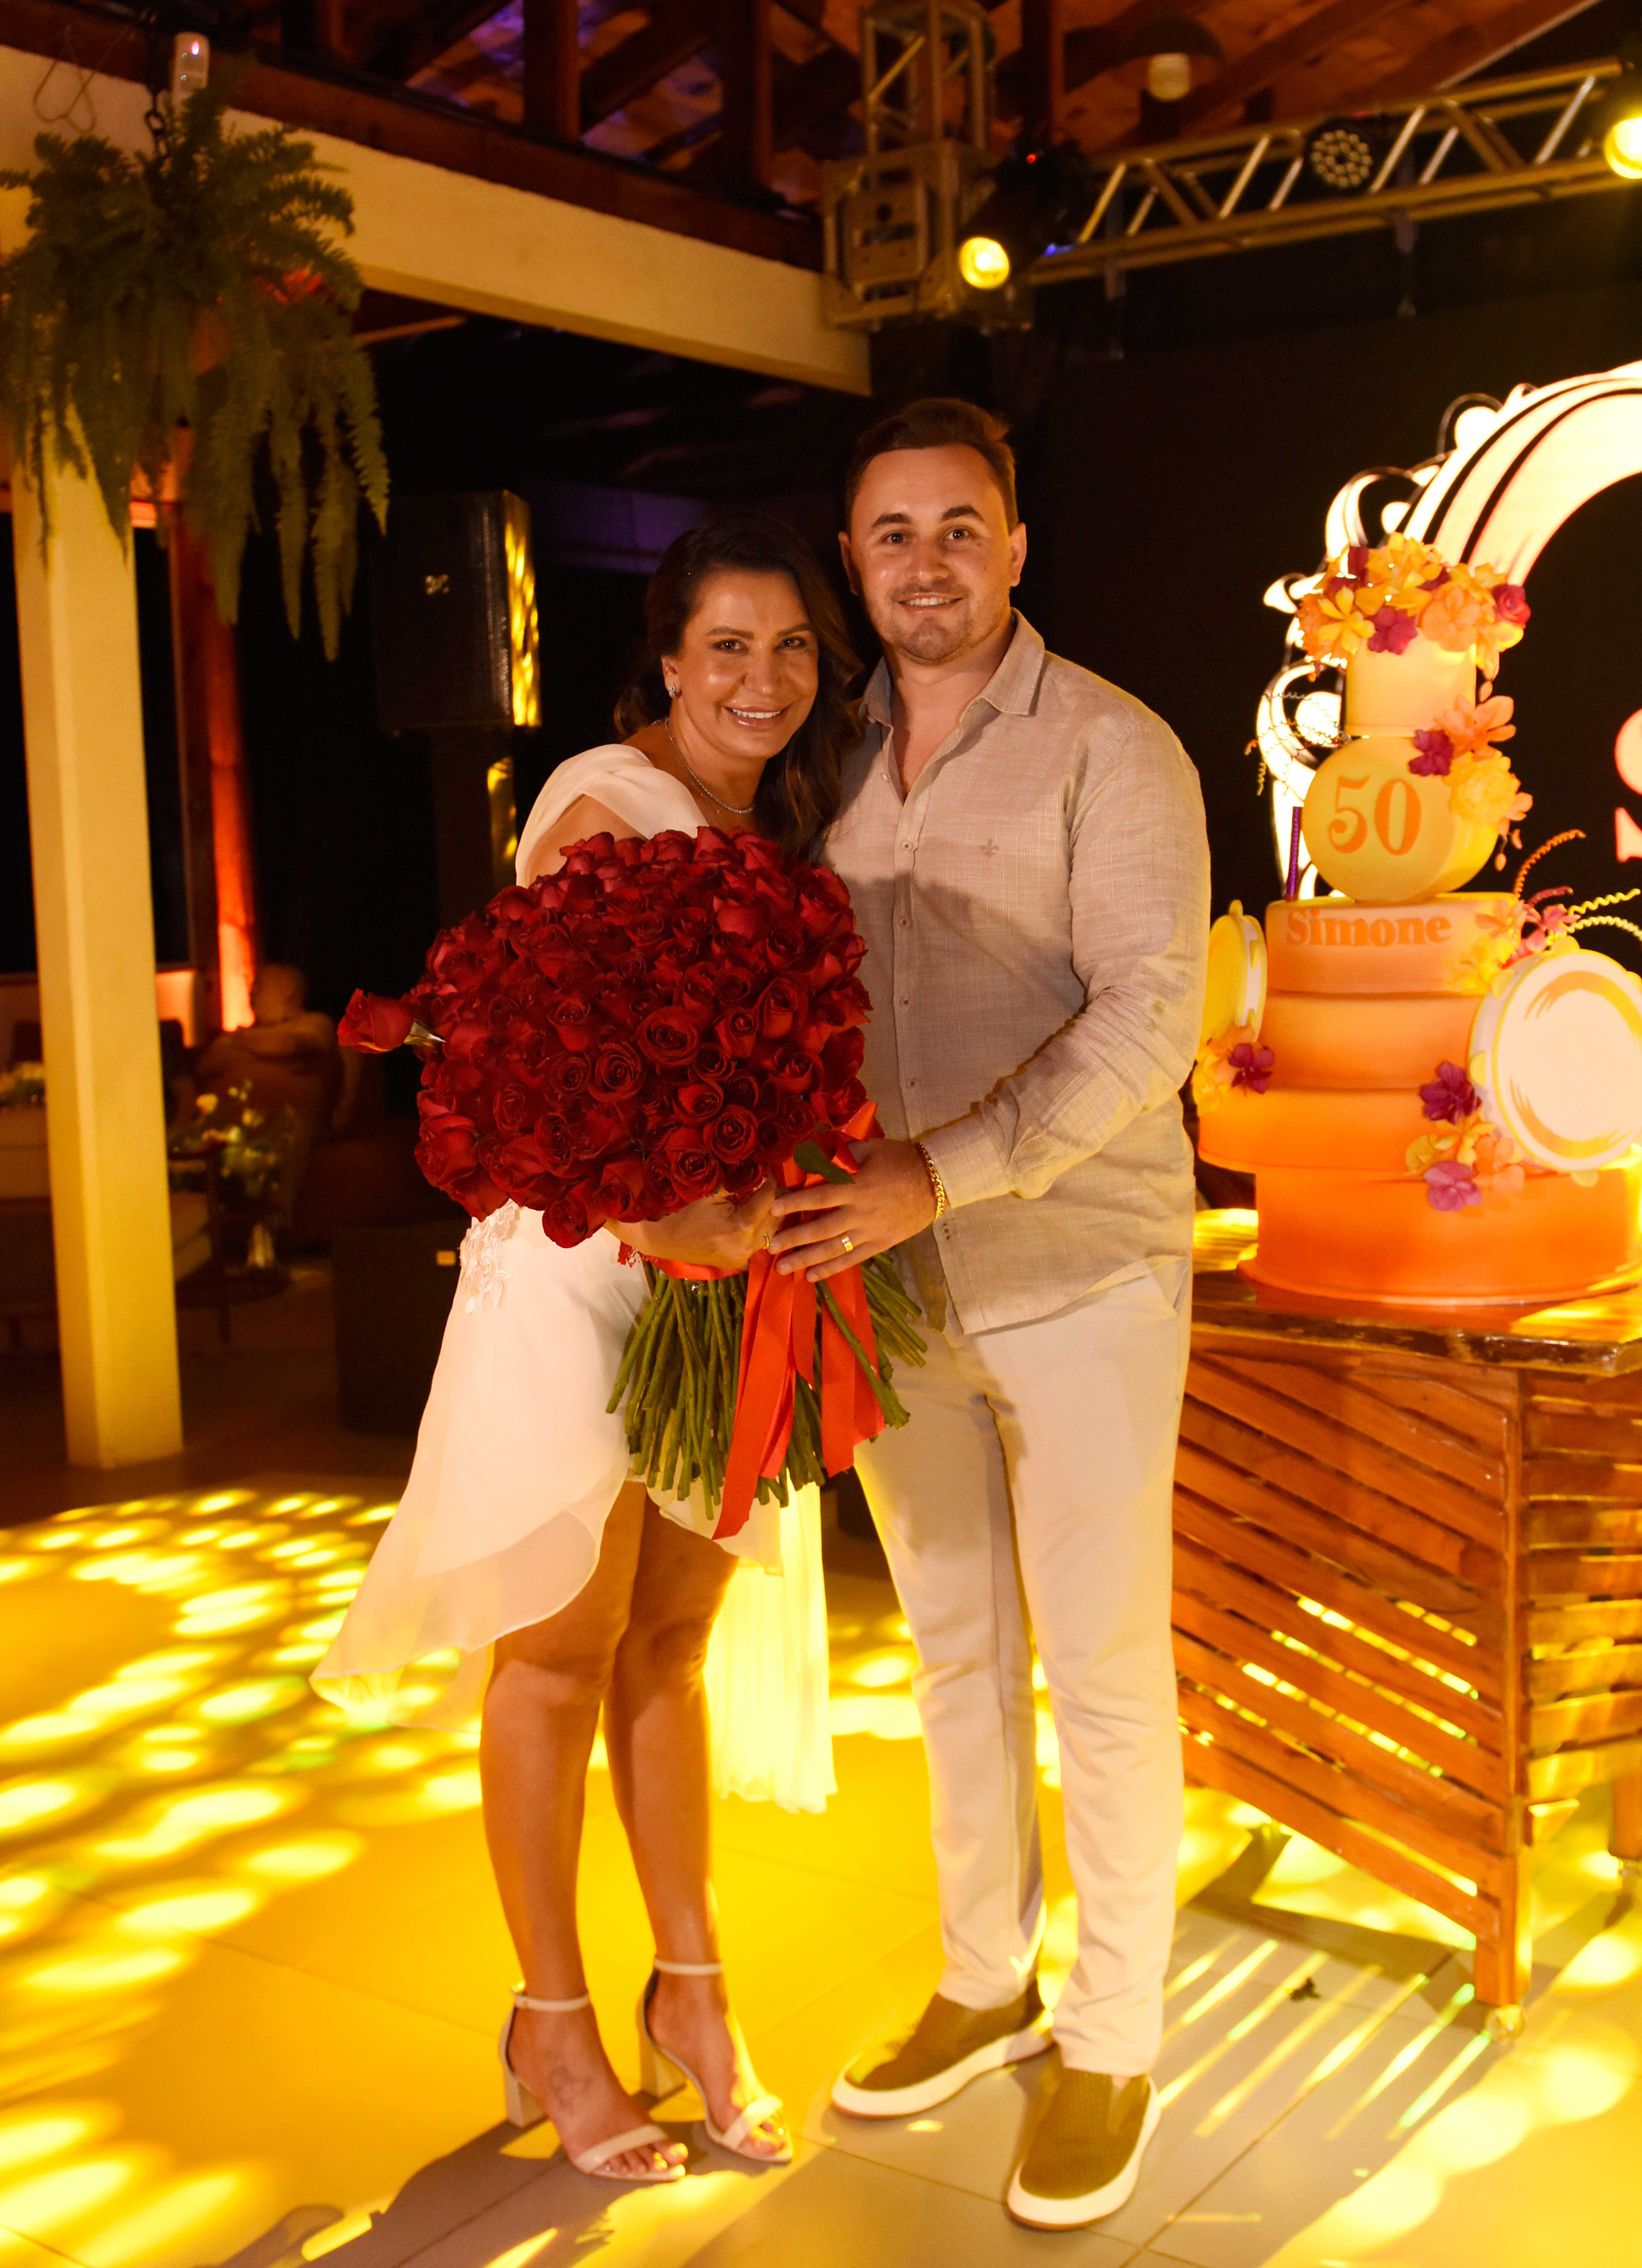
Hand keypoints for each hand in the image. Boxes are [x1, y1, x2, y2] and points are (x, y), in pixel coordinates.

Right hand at [615, 1181, 775, 1273]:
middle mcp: (748, 1245)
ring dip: (774, 1216)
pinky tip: (759, 1219)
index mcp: (742, 1225)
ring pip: (772, 1234)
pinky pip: (760, 1244)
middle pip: (777, 1218)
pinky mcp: (739, 1262)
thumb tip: (758, 1169)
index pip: (769, 1199)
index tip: (770, 1171)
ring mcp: (744, 1257)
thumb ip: (739, 1183)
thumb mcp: (713, 1193)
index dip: (771, 1183)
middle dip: (778, 1199)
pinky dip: (763, 1231)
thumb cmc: (686, 1213)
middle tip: (776, 1184)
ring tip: (771, 1200)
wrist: (665, 1240)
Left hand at [767, 1139, 935, 1281]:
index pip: (820, 1196)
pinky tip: (811, 1276)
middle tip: (769, 1247)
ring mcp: (870, 1232)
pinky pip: (851, 1260)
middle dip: (793, 1239)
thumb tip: (812, 1154)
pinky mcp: (879, 1244)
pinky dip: (831, 1269)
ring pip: (833, 1249)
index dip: (795, 1202)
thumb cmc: (900, 1160)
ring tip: (783, 1268)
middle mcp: (860, 1212)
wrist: (936, 1182)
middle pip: (821, 1228)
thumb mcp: (870, 1148)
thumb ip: (841, 1153)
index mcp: (857, 1186)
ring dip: (806, 1260)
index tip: (774, 1208)